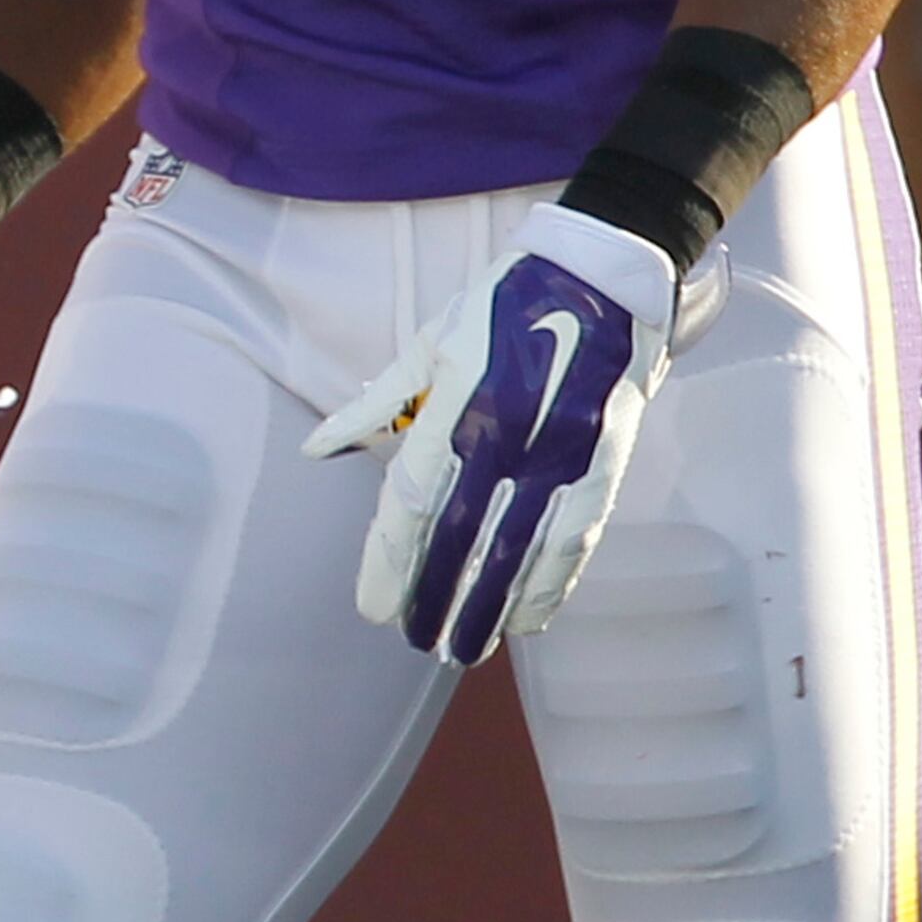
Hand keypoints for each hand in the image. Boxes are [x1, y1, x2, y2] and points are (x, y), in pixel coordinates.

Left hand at [305, 204, 683, 663]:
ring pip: (522, 554)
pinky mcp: (605, 463)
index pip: (412, 504)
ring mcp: (564, 455)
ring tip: (464, 648)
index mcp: (458, 407)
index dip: (389, 562)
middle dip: (436, 599)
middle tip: (415, 641)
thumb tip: (316, 451)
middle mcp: (511, 440)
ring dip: (492, 608)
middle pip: (462, 541)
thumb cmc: (505, 305)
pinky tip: (529, 619)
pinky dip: (552, 585)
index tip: (372, 607)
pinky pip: (575, 540)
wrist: (603, 273)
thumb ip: (376, 405)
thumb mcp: (431, 342)